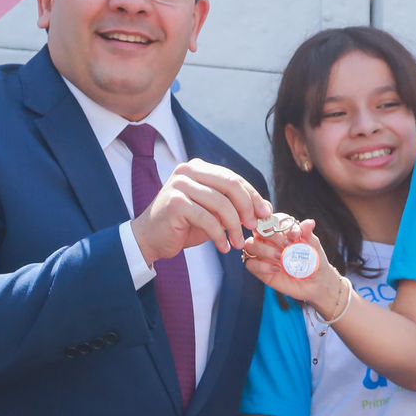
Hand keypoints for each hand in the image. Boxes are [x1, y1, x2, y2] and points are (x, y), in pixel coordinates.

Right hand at [130, 159, 270, 262]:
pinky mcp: (175, 203)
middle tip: (253, 227)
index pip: (234, 179)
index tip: (266, 214)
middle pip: (231, 185)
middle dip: (247, 207)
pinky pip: (207, 219)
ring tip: (237, 244)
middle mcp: (189, 171)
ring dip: (234, 227)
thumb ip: (234, 207)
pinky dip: (219, 236)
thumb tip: (265, 208)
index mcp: (199, 168)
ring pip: (221, 203)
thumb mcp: (213, 213)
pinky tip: (223, 247)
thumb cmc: (184, 226)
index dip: (253, 196)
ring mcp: (180, 185)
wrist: (150, 239)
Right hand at [241, 218, 345, 313]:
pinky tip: (277, 269)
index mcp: (279, 230)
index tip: (294, 235)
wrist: (315, 282)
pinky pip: (250, 264)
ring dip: (265, 250)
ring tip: (281, 257)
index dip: (278, 224)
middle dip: (271, 236)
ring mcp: (262, 254)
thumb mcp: (314, 247)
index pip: (270, 218)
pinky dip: (262, 266)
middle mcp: (268, 240)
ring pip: (250, 245)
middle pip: (257, 230)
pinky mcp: (259, 270)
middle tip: (287, 246)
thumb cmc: (314, 260)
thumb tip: (309, 222)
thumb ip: (309, 235)